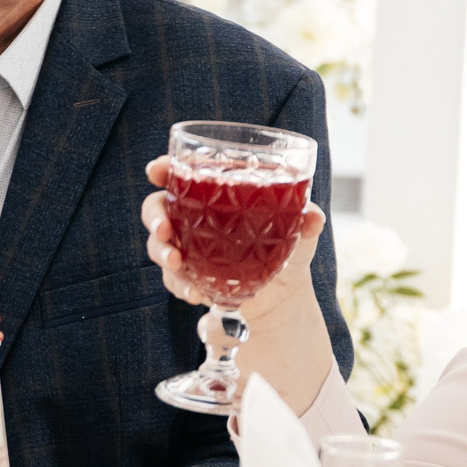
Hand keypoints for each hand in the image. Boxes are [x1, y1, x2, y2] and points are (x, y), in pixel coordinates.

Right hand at [141, 156, 332, 412]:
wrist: (281, 297)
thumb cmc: (285, 249)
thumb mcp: (298, 236)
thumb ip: (305, 222)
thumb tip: (313, 217)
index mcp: (212, 195)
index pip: (180, 175)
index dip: (162, 169)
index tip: (155, 171)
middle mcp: (191, 218)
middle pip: (156, 208)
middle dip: (154, 217)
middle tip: (164, 229)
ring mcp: (186, 248)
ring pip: (157, 245)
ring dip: (162, 253)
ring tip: (177, 263)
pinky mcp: (187, 276)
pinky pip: (172, 279)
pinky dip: (180, 285)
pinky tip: (196, 293)